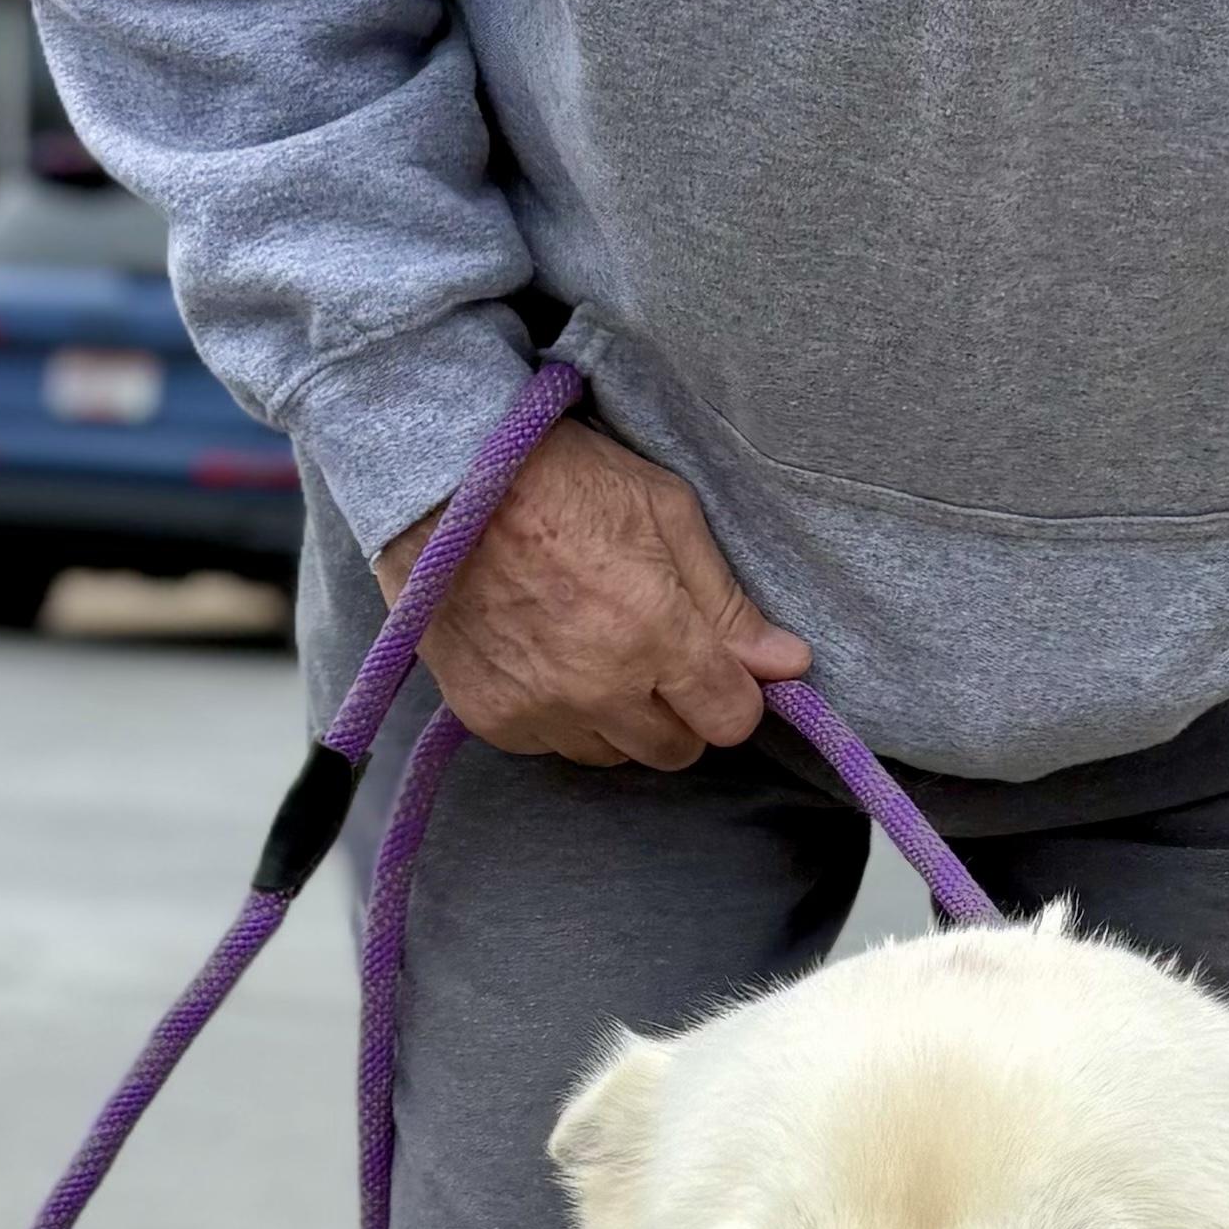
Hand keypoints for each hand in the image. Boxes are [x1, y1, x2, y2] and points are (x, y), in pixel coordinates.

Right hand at [374, 413, 809, 766]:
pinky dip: (557, 714)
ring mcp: (539, 708)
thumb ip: (727, 602)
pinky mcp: (489, 717)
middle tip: (656, 654)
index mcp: (654, 633)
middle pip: (674, 751)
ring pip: (611, 754)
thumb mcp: (665, 511)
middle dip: (679, 710)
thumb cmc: (561, 476)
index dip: (733, 693)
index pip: (730, 720)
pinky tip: (545, 654)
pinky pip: (549, 745)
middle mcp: (599, 686)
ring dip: (618, 718)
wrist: (440, 474)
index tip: (719, 666)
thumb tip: (788, 664)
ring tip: (593, 647)